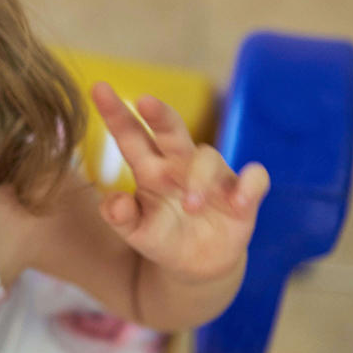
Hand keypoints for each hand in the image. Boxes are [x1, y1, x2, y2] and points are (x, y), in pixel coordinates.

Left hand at [90, 81, 269, 283]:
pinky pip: (254, 178)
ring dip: (199, 179)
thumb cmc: (163, 237)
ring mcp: (214, 176)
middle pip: (171, 131)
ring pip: (208, 157)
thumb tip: (114, 203)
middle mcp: (180, 164)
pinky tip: (238, 203)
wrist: (197, 265)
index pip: (131, 136)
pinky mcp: (243, 194)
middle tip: (145, 102)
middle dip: (160, 115)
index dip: (115, 113)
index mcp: (150, 169)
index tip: (98, 88)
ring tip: (190, 207)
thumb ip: (121, 218)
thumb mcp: (137, 233)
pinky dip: (249, 186)